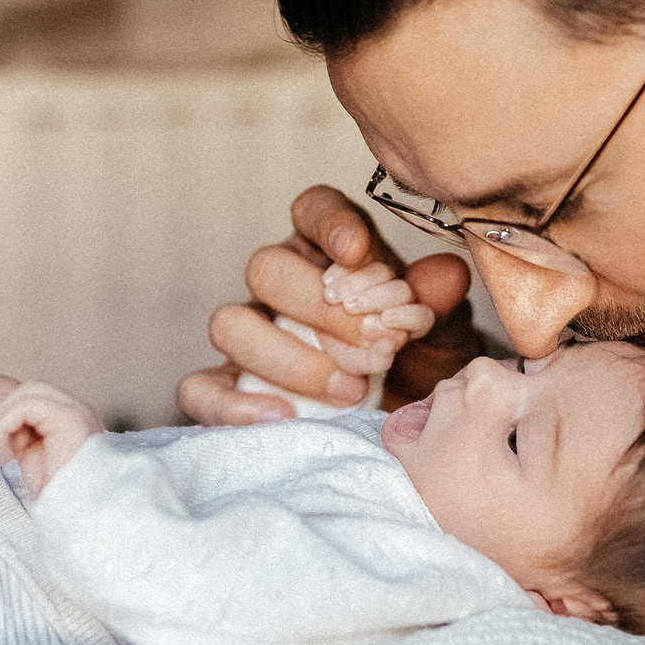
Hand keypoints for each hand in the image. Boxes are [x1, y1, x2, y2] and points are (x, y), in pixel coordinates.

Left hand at [0, 381, 102, 495]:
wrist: (74, 517)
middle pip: (33, 388)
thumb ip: (20, 429)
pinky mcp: (68, 418)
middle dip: (5, 408)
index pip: (38, 395)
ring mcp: (78, 412)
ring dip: (4, 416)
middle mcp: (82, 411)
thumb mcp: (31, 453)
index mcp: (76, 419)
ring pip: (29, 392)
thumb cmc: (56, 494)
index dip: (11, 409)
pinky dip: (5, 422)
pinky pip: (26, 406)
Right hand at [179, 186, 479, 425]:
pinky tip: (282, 418)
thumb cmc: (416, 371)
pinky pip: (200, 388)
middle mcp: (281, 290)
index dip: (328, 221)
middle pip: (266, 267)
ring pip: (230, 323)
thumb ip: (438, 304)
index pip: (312, 209)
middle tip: (376, 349)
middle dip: (320, 309)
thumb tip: (444, 276)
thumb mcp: (441, 338)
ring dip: (289, 359)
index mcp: (329, 256)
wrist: (404, 435)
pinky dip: (232, 405)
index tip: (357, 250)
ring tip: (349, 390)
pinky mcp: (227, 390)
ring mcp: (249, 340)